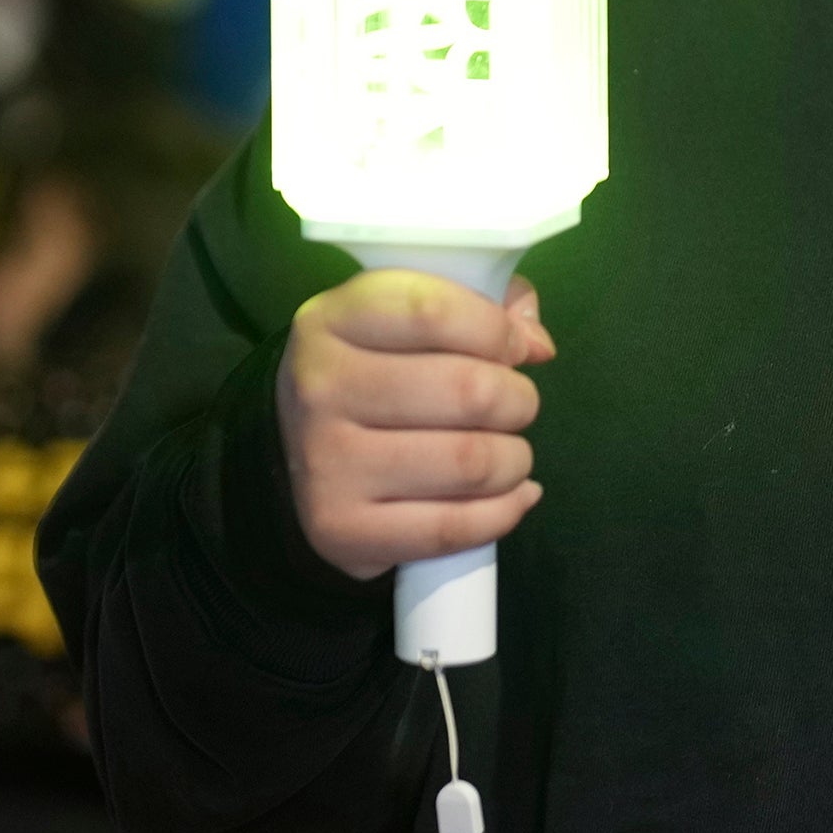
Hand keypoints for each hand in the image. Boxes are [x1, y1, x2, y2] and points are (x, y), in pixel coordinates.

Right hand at [277, 270, 553, 582]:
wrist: (297, 451)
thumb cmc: (376, 370)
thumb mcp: (408, 316)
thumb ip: (483, 302)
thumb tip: (535, 344)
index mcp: (333, 320)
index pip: (434, 313)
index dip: (498, 331)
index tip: (514, 350)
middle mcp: (320, 388)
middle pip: (467, 391)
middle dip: (518, 400)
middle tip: (516, 408)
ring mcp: (326, 465)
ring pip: (470, 462)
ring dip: (515, 459)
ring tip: (510, 454)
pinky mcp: (341, 530)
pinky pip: (453, 528)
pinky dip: (504, 512)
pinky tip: (512, 495)